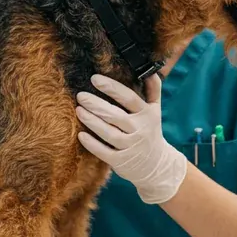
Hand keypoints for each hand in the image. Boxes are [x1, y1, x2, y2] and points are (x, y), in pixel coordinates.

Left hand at [75, 74, 187, 203]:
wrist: (157, 166)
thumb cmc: (150, 132)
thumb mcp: (155, 111)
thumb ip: (153, 90)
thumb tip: (151, 70)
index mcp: (147, 114)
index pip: (129, 98)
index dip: (112, 88)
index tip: (95, 79)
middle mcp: (139, 130)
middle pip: (116, 115)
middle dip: (96, 104)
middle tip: (80, 95)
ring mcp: (130, 147)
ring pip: (109, 133)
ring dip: (92, 121)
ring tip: (78, 110)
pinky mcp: (121, 161)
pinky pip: (104, 152)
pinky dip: (92, 144)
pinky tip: (80, 135)